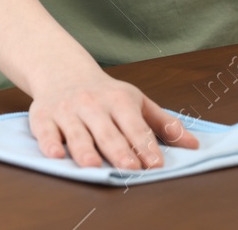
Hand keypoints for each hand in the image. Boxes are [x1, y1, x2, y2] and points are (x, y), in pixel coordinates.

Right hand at [28, 67, 198, 168]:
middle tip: (129, 167)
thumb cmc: (105, 93)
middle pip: (107, 131)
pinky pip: (45, 130)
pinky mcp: (43, 115)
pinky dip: (48, 142)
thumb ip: (164, 124)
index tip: (155, 164)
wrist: (61, 70)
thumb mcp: (137, 101)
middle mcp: (92, 104)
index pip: (135, 126)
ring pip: (76, 133)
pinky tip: (55, 154)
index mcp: (118, 100)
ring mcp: (66, 110)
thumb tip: (194, 145)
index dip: (145, 145)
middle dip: (118, 149)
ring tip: (93, 165)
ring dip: (84, 149)